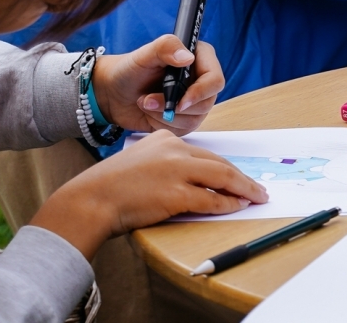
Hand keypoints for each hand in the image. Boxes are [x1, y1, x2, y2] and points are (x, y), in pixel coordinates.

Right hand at [29, 133, 266, 259]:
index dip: (224, 167)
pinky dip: (228, 203)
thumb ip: (165, 166)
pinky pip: (211, 199)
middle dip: (241, 177)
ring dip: (243, 189)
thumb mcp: (140, 164)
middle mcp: (174, 149)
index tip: (237, 176)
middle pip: (218, 162)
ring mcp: (176, 170)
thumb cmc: (110, 188)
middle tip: (257, 188)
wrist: (89, 201)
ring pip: (222, 177)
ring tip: (256, 197)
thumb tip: (194, 183)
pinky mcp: (176, 192)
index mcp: (165, 138)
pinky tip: (238, 207)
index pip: (204, 153)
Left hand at [92, 35, 225, 134]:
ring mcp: (193, 102)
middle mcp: (201, 81)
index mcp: (199, 59)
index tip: (180, 101)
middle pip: (206, 103)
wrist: (112, 93)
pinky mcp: (184, 119)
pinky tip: (149, 113)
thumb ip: (166, 47)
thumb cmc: (129, 69)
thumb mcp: (144, 54)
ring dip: (164, 115)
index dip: (201, 92)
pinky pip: (183, 130)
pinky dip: (162, 124)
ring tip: (145, 103)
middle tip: (148, 100)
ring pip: (194, 119)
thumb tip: (188, 58)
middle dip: (175, 106)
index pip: (215, 79)